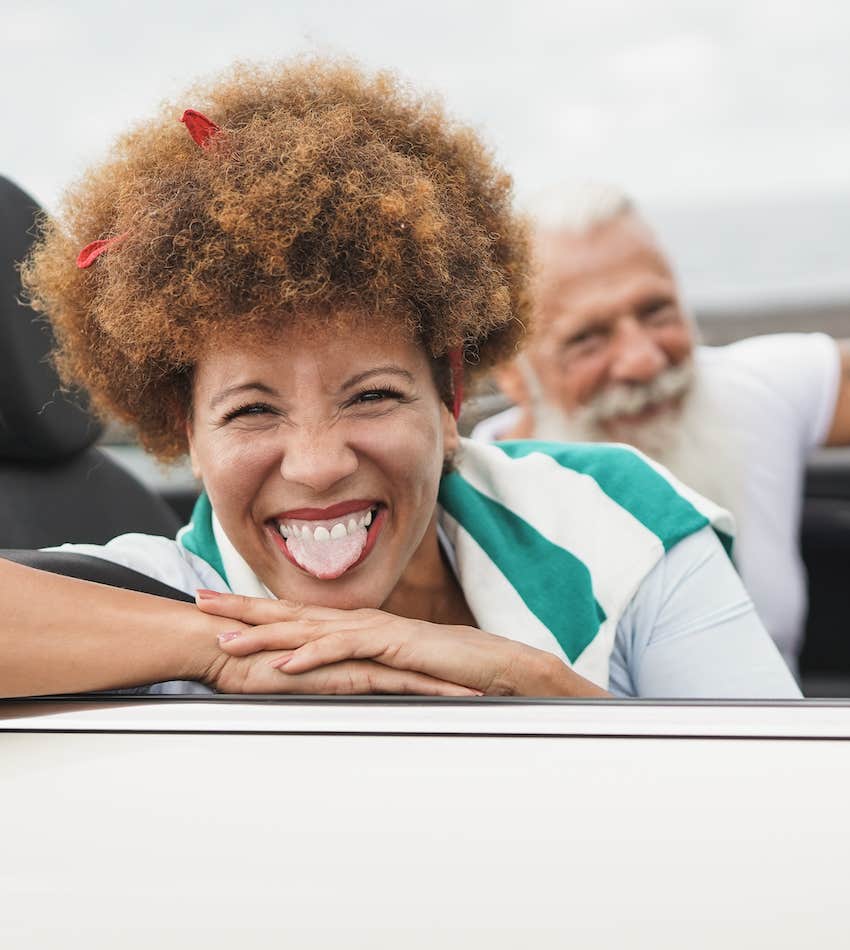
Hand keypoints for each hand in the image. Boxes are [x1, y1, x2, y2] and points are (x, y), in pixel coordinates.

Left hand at [196, 592, 608, 696]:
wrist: (488, 662)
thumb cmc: (438, 667)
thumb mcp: (385, 667)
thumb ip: (353, 665)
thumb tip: (319, 676)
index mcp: (350, 624)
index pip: (291, 614)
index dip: (250, 609)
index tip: (212, 606)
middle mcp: (354, 620)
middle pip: (288, 612)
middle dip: (240, 608)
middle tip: (198, 603)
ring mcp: (371, 628)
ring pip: (307, 627)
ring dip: (263, 633)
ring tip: (224, 640)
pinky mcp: (389, 644)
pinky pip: (344, 649)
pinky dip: (311, 655)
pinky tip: (283, 663)